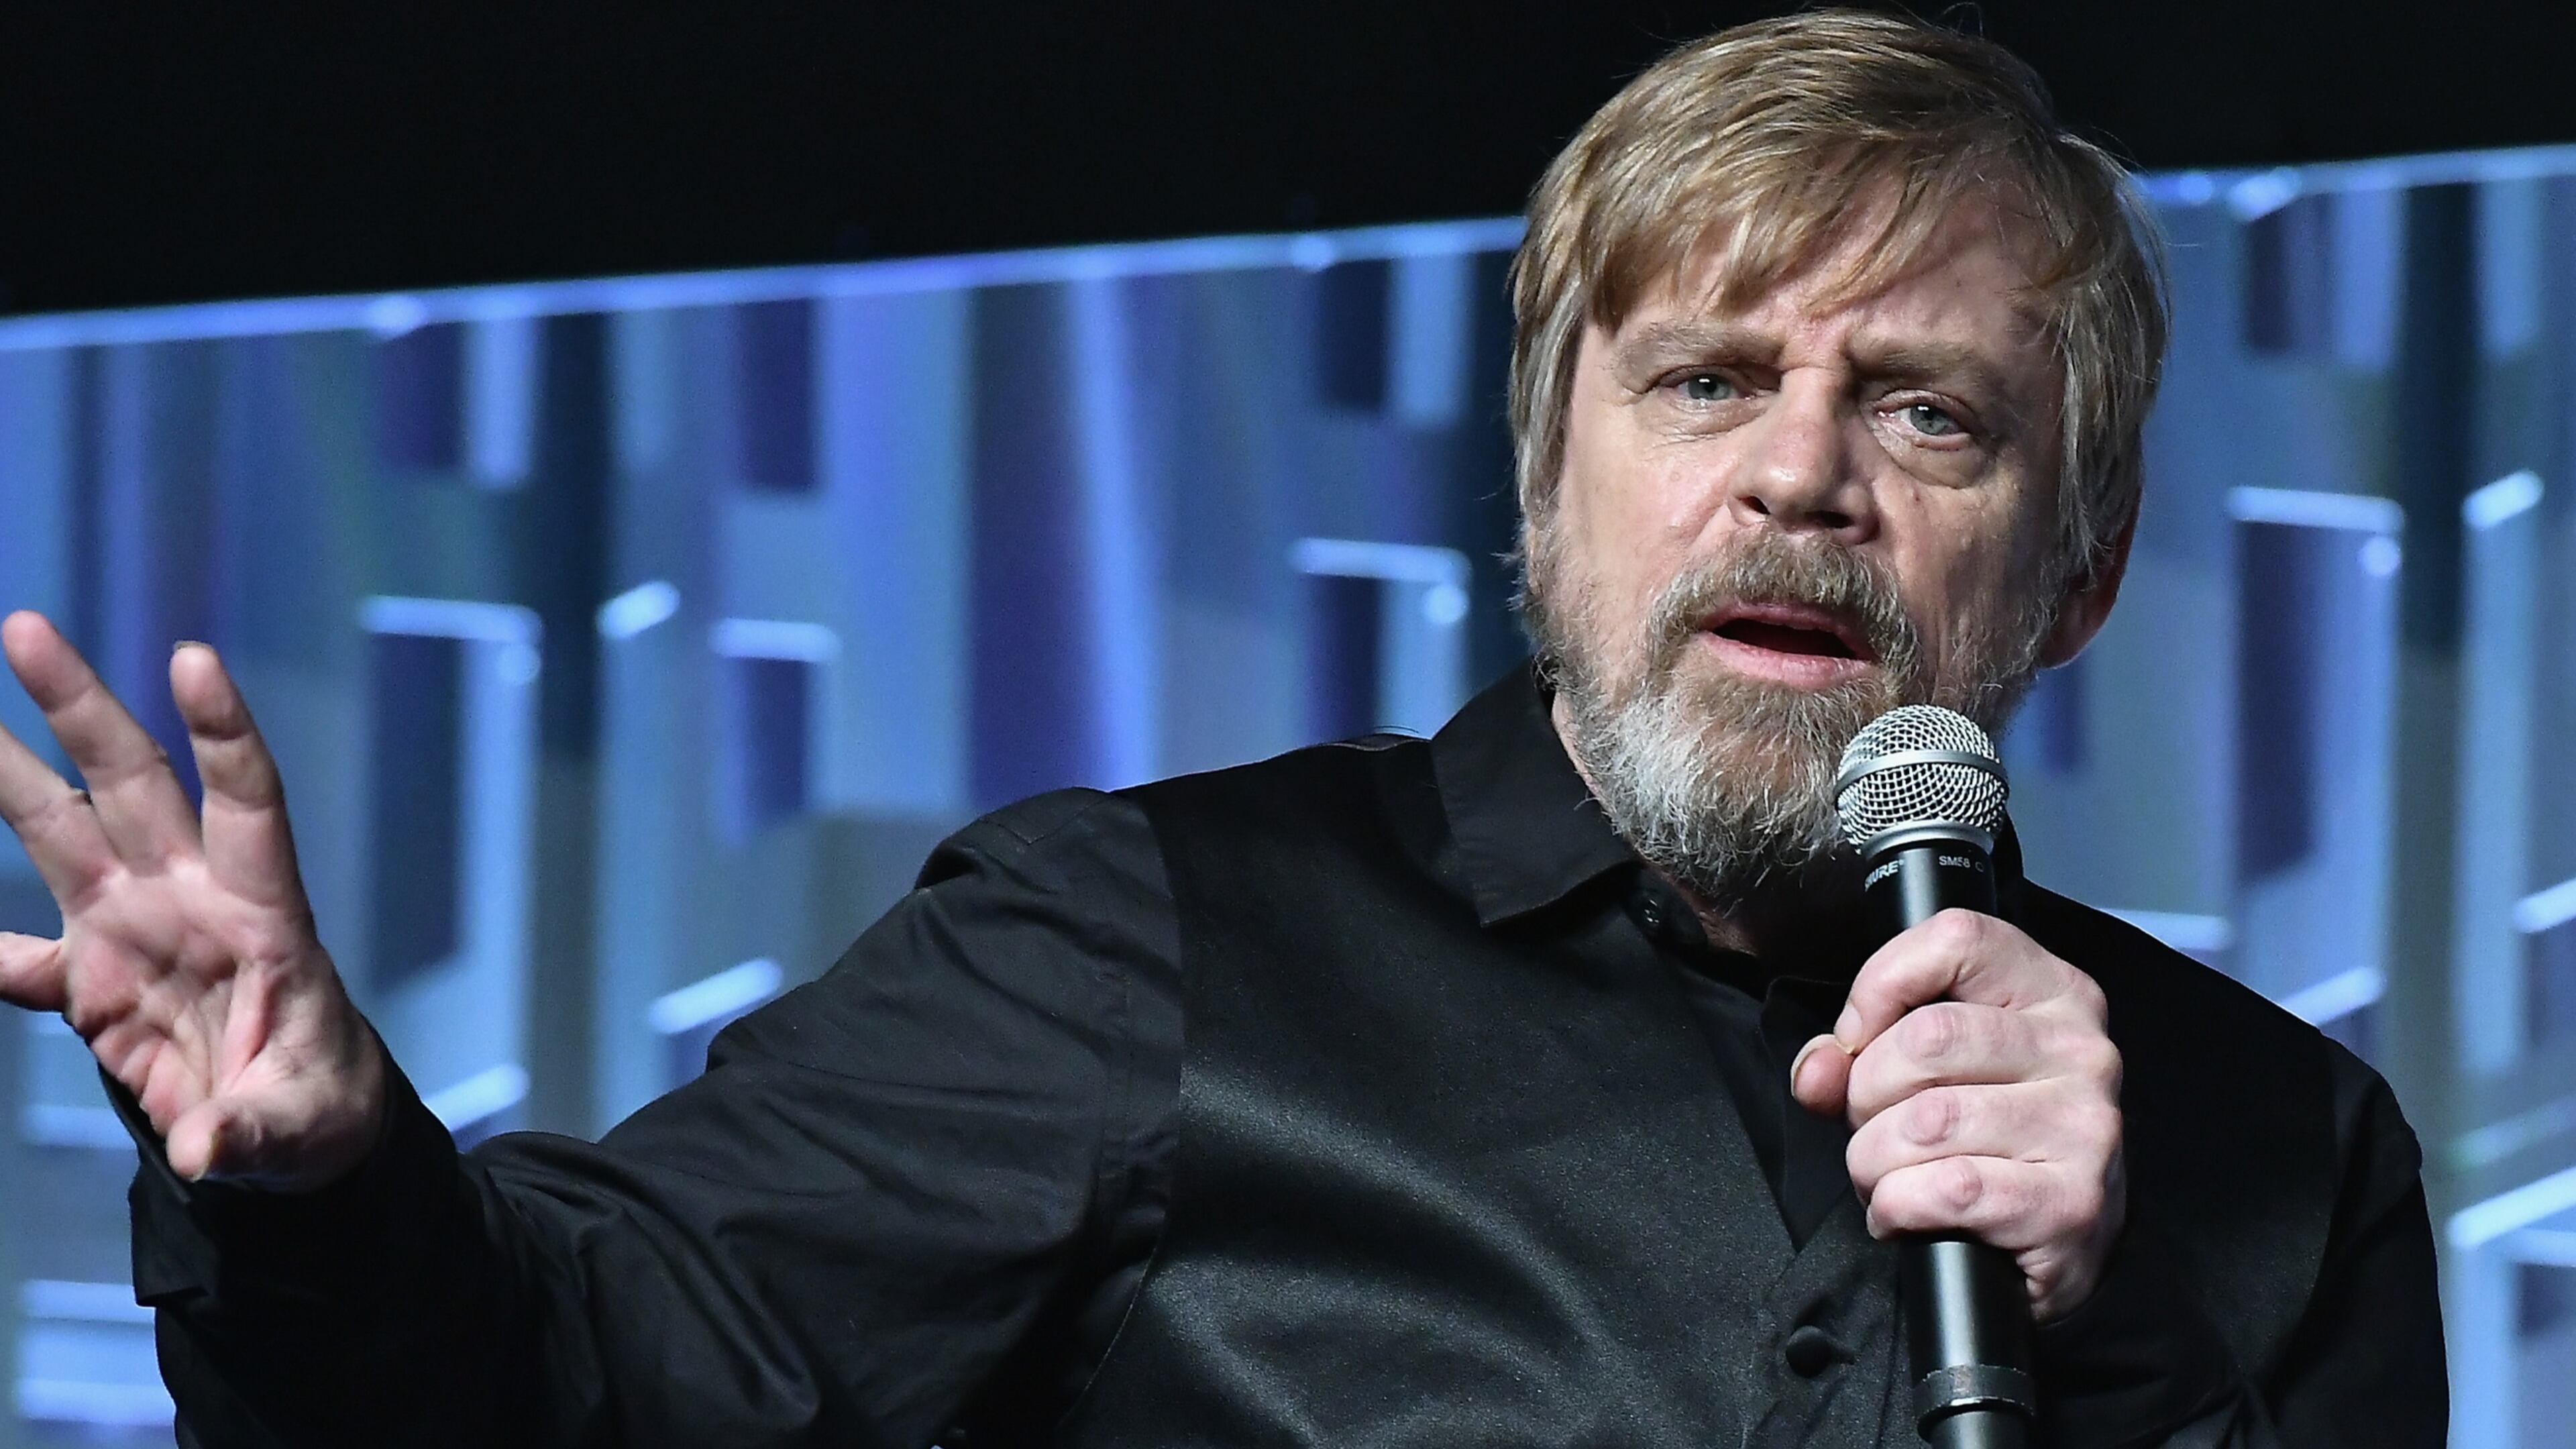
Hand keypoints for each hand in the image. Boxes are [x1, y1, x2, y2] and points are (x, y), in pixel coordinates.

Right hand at [0, 611, 382, 1190]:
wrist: (290, 1140)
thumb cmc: (319, 1111)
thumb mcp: (303, 1128)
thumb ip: (254, 1132)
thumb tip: (208, 1150)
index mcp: (264, 914)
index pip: (248, 801)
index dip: (223, 732)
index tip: (191, 659)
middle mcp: (192, 900)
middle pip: (133, 783)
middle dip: (81, 708)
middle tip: (24, 627)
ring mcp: (136, 931)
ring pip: (62, 833)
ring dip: (7, 775)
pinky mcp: (91, 984)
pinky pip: (14, 957)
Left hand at [1790, 908, 2123, 1319]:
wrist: (2063, 1241)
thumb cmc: (1989, 1141)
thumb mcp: (1925, 1073)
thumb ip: (1856, 1055)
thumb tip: (1817, 1071)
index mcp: (2051, 993)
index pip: (1956, 939)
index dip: (1880, 985)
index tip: (1859, 1038)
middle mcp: (2079, 1050)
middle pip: (1926, 1038)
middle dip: (1865, 1094)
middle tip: (1871, 1126)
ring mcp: (2083, 1126)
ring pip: (1927, 1122)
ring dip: (1874, 1161)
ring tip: (1886, 1176)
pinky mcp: (2072, 1202)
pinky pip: (1948, 1190)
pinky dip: (1899, 1207)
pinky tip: (1906, 1213)